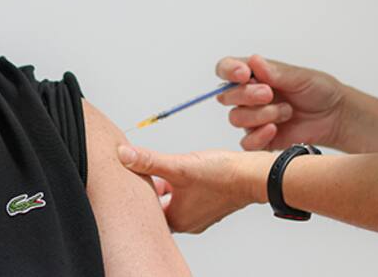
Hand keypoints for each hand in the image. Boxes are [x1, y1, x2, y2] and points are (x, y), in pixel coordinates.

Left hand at [117, 145, 274, 233]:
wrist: (254, 175)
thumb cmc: (222, 175)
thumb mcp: (178, 165)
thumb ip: (149, 161)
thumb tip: (123, 155)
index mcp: (177, 219)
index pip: (146, 211)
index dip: (136, 192)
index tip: (131, 176)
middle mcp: (188, 222)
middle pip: (159, 206)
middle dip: (150, 188)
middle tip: (143, 171)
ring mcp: (200, 214)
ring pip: (173, 200)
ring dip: (166, 185)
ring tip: (162, 169)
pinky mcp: (210, 204)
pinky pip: (187, 197)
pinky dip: (181, 185)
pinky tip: (184, 170)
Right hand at [216, 54, 347, 150]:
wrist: (335, 116)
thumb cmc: (318, 90)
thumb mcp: (300, 76)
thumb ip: (275, 72)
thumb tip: (254, 61)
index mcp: (253, 75)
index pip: (226, 69)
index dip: (228, 71)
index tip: (243, 74)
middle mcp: (248, 96)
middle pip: (227, 96)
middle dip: (246, 95)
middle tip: (269, 93)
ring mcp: (253, 118)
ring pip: (236, 118)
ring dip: (260, 115)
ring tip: (286, 111)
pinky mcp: (261, 139)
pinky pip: (246, 142)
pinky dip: (258, 136)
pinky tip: (274, 129)